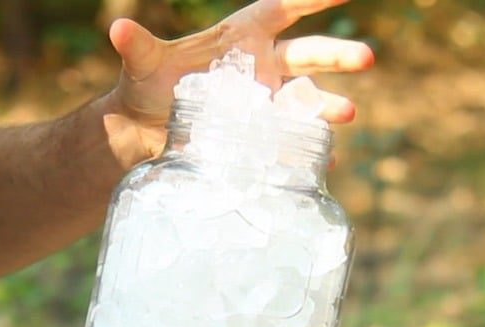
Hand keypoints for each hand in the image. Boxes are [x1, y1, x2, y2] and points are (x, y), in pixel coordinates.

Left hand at [101, 0, 374, 161]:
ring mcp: (266, 104)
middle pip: (308, 54)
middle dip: (337, 55)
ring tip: (347, 112)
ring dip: (330, 104)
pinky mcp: (262, 137)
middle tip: (365, 58)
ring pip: (308, 99)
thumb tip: (118, 28)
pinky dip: (311, 147)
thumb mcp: (142, 65)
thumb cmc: (146, 88)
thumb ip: (137, 46)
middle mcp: (262, 67)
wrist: (143, 134)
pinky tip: (327, 154)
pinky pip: (294, 140)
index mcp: (241, 38)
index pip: (283, 8)